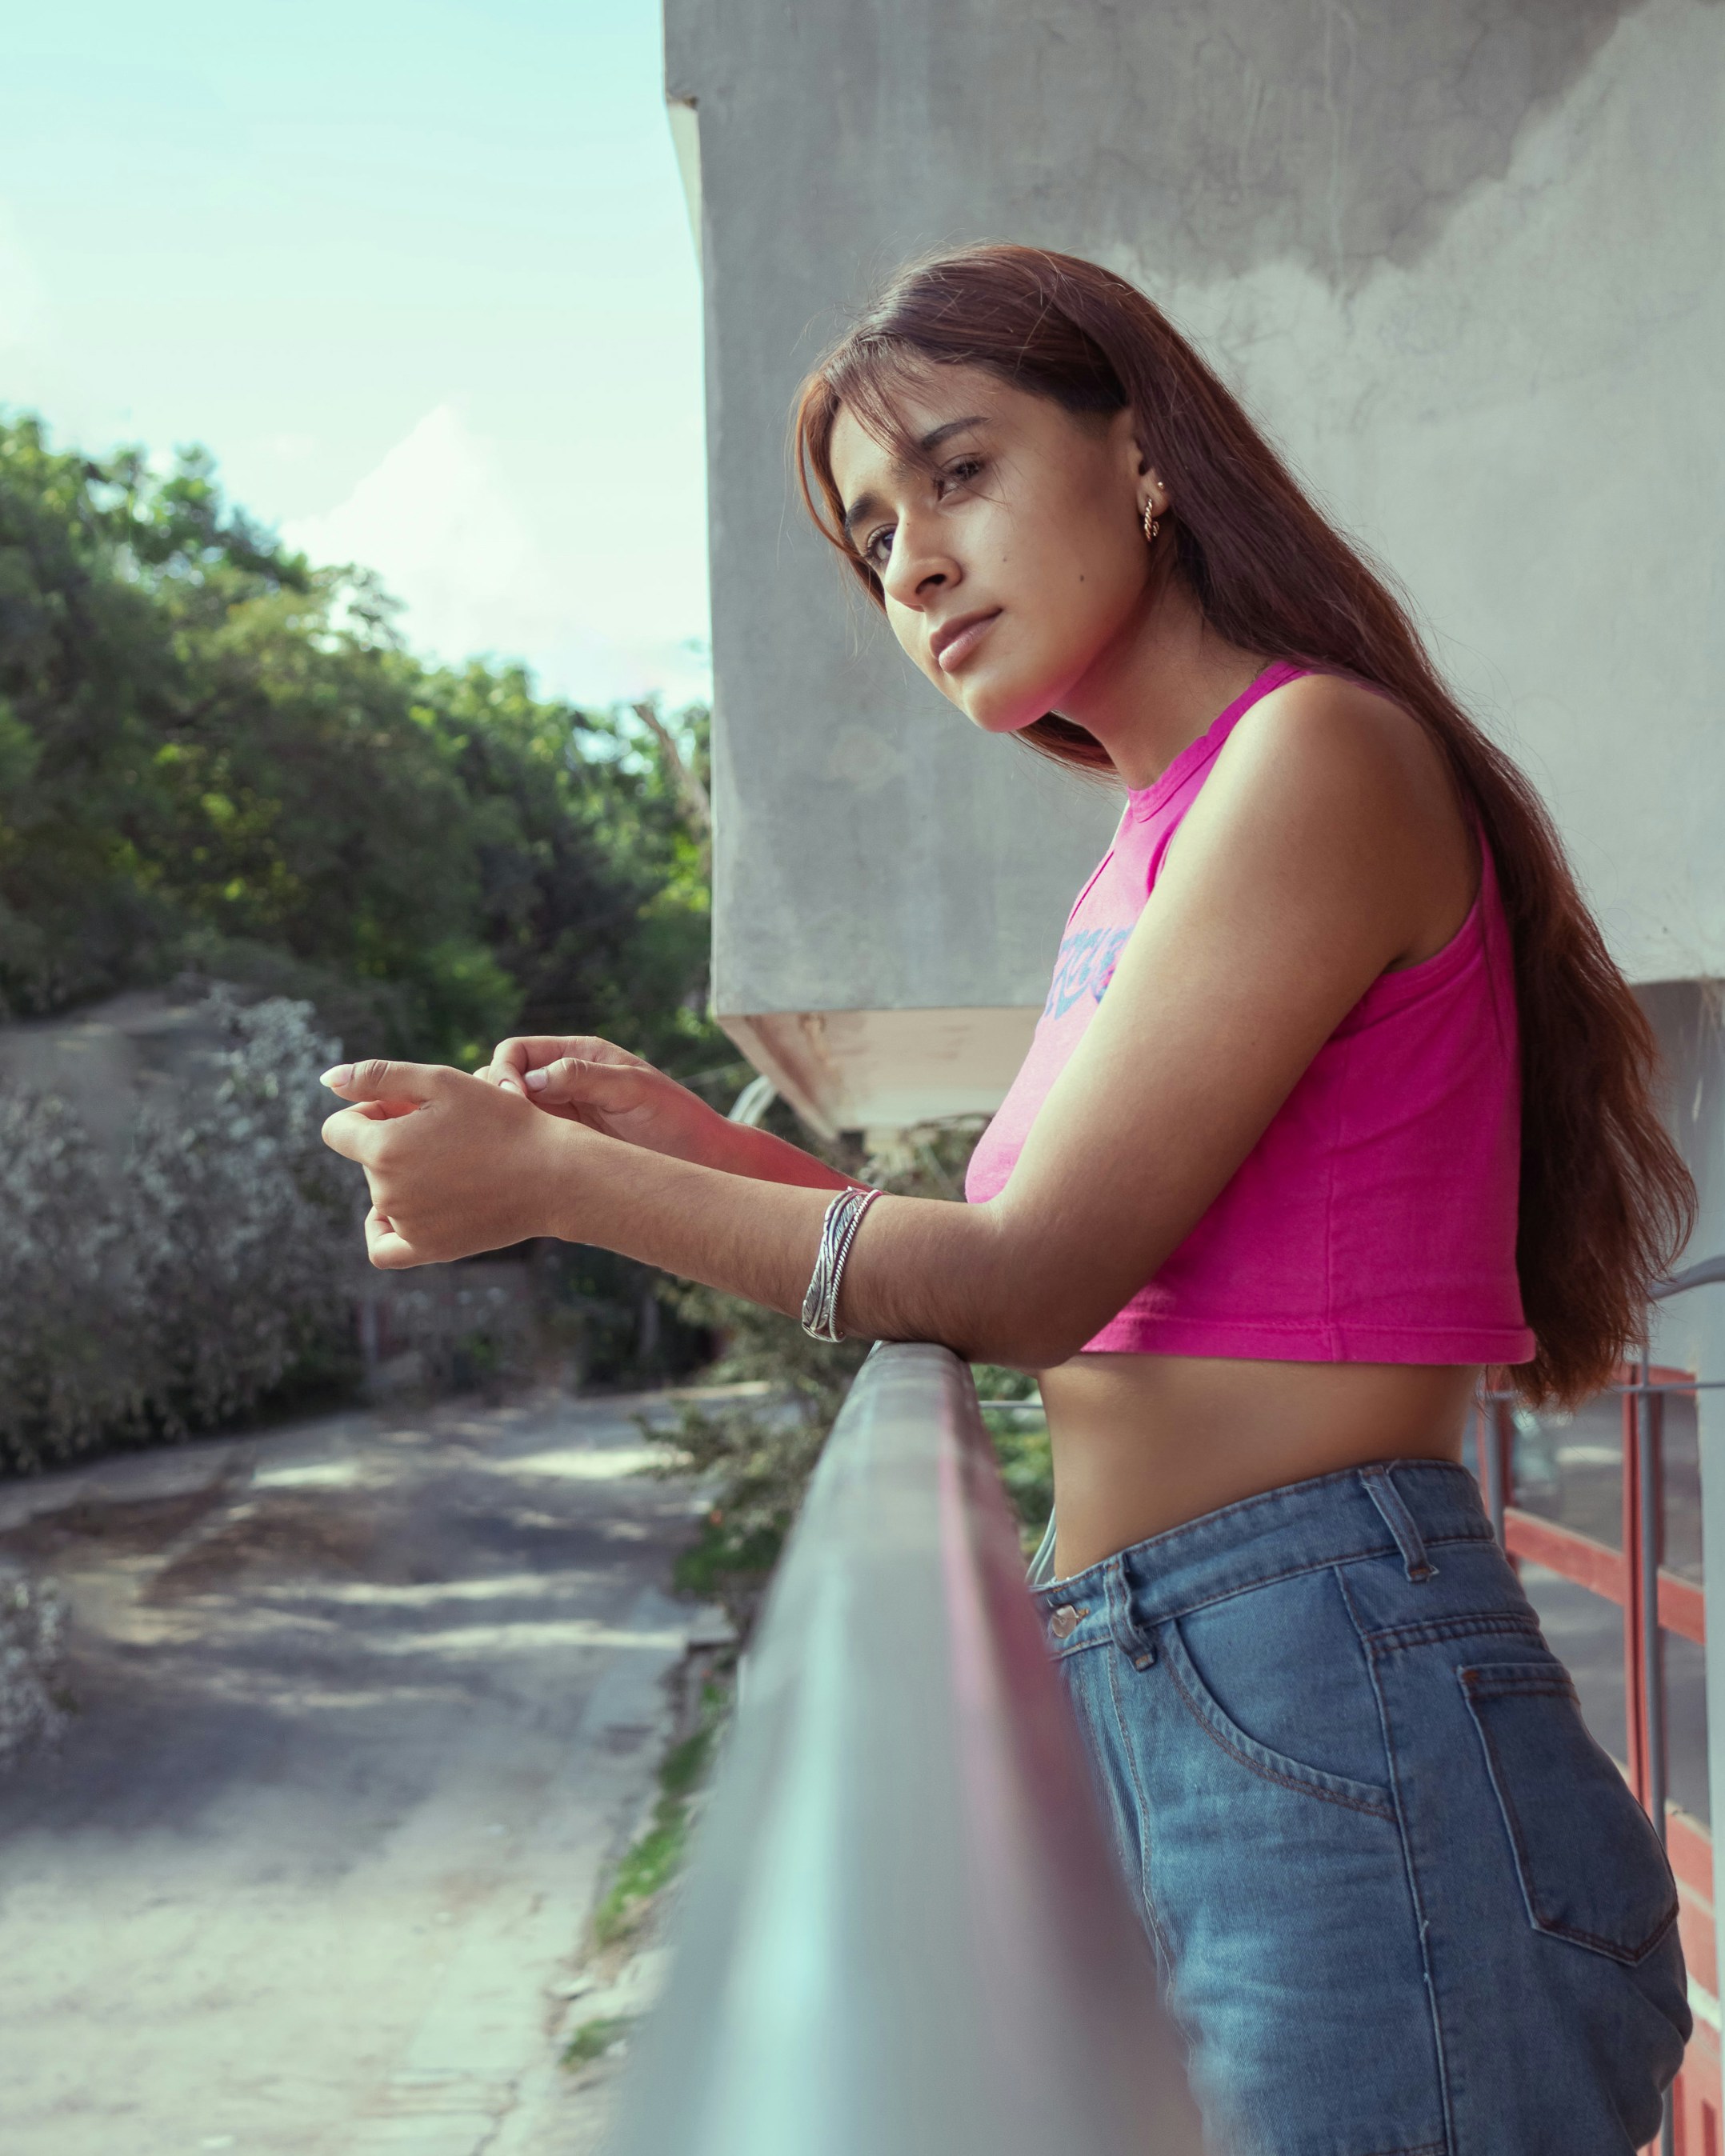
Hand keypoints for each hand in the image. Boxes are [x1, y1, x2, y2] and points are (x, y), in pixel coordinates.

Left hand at [321, 1059, 575, 1267]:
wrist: (553, 1174)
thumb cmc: (501, 1120)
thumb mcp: (441, 1081)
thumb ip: (378, 1076)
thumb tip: (326, 1079)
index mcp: (382, 1148)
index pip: (339, 1127)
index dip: (369, 1110)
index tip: (407, 1108)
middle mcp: (386, 1192)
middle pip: (366, 1160)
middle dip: (393, 1140)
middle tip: (447, 1130)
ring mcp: (406, 1225)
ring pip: (381, 1194)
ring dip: (405, 1174)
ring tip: (455, 1159)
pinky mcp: (428, 1249)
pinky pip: (384, 1247)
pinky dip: (385, 1228)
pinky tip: (407, 1210)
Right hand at [477, 1034, 726, 1165]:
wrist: (704, 1161)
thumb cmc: (677, 1119)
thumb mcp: (635, 1090)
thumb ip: (585, 1077)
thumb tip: (531, 1079)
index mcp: (579, 1055)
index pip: (518, 1052)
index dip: (504, 1071)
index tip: (512, 1099)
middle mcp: (563, 1083)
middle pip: (502, 1081)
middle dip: (492, 1099)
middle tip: (505, 1129)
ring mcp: (561, 1117)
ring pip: (507, 1117)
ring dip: (500, 1128)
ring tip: (508, 1150)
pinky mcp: (564, 1149)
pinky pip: (525, 1146)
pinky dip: (514, 1153)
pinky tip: (520, 1169)